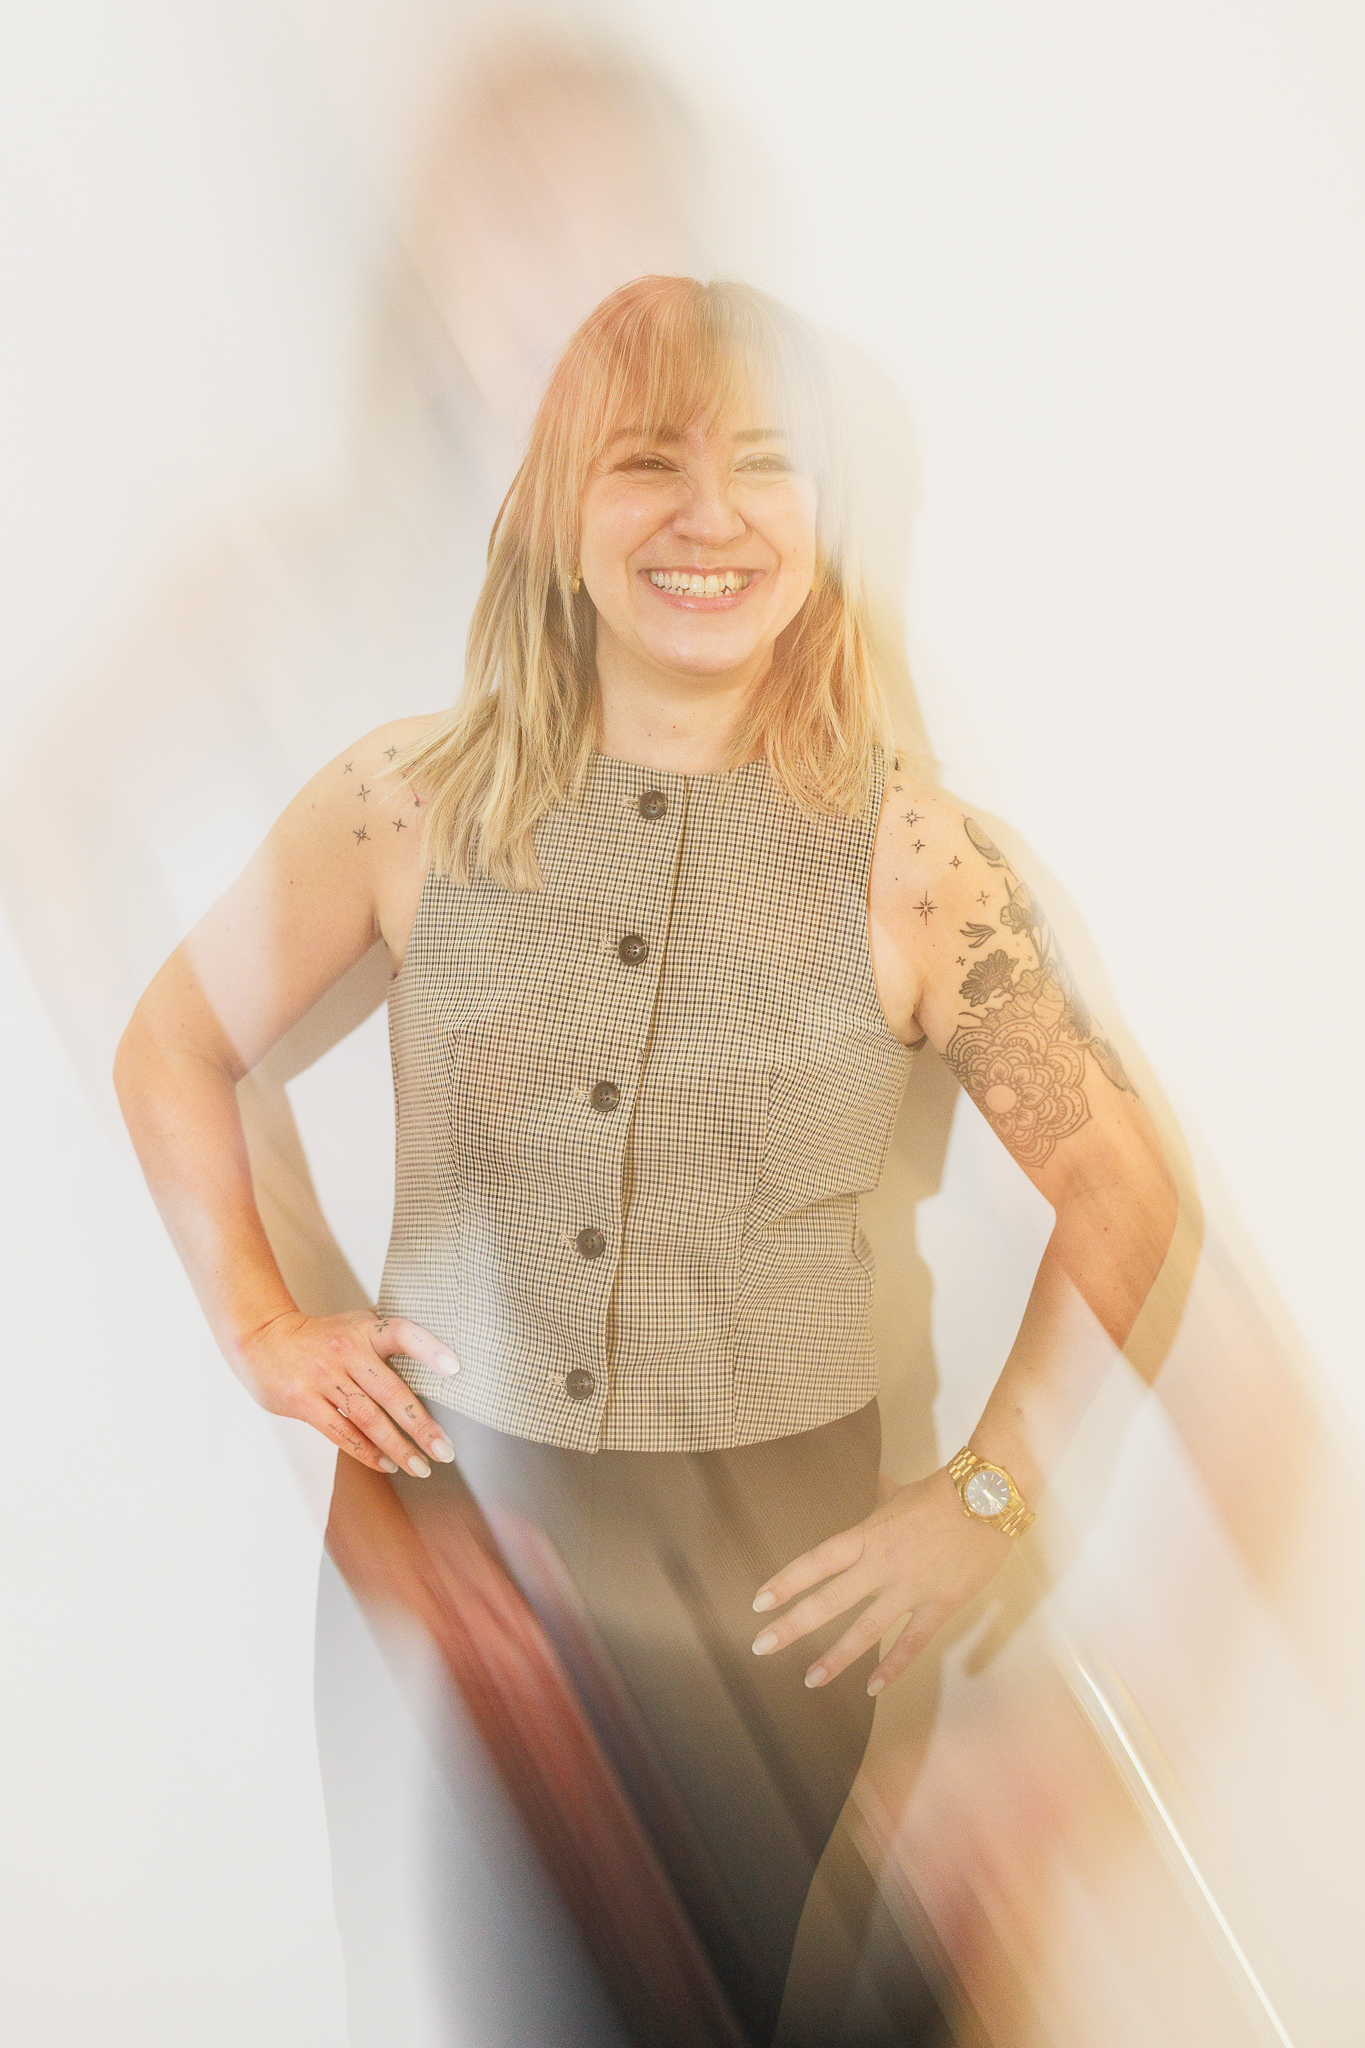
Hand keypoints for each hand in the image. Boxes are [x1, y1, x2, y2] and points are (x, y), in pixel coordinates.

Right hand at [238, 1308, 461, 1477]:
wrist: (263, 1340)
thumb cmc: (322, 1336)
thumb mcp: (354, 1322)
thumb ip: (388, 1332)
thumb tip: (438, 1343)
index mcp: (364, 1330)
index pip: (403, 1333)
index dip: (429, 1349)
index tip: (455, 1369)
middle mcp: (346, 1352)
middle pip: (391, 1392)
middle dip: (421, 1426)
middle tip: (445, 1450)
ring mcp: (323, 1378)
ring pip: (368, 1419)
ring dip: (398, 1447)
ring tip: (421, 1467)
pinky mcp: (303, 1402)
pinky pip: (341, 1433)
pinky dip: (367, 1452)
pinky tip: (388, 1465)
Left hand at [749, 1466, 1013, 1695]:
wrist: (989, 1498)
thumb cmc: (942, 1492)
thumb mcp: (899, 1493)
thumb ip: (880, 1496)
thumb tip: (873, 1482)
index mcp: (867, 1535)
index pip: (816, 1562)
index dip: (785, 1582)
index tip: (758, 1603)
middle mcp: (881, 1564)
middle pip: (828, 1600)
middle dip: (792, 1626)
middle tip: (761, 1647)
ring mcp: (909, 1588)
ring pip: (864, 1630)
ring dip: (834, 1657)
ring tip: (810, 1679)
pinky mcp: (939, 1605)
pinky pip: (911, 1643)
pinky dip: (892, 1667)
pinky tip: (872, 1688)